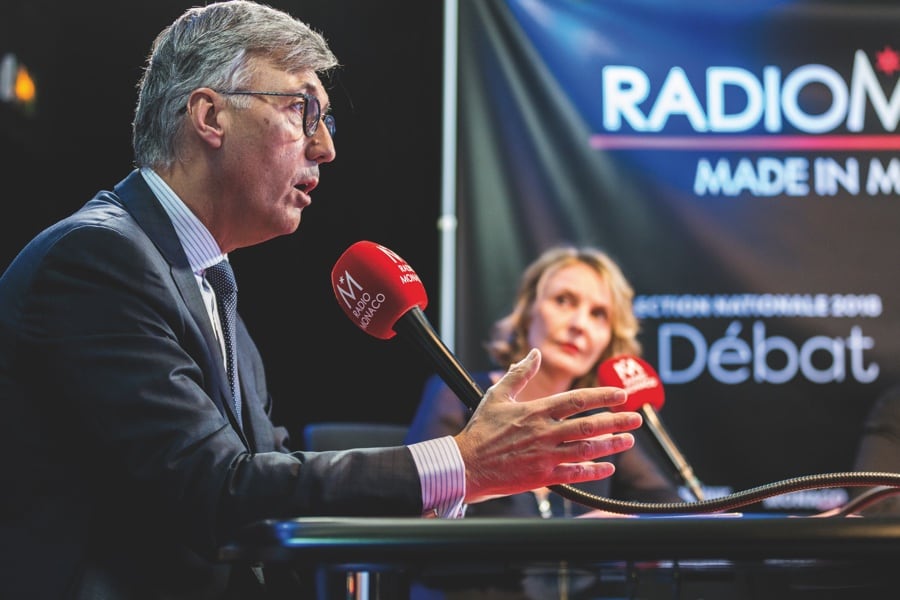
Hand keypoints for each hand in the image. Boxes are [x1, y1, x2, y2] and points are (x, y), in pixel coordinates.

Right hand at [454, 348, 642, 503]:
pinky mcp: (542, 477)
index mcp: (536, 411)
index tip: (621, 394)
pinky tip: (608, 467)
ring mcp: (545, 456)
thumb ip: (518, 374)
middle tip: (637, 418)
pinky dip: (594, 471)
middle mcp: (544, 433)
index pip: (577, 400)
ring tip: (629, 441)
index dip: (602, 396)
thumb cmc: (480, 430)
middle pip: (589, 425)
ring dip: (611, 445)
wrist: (466, 465)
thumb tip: (534, 355)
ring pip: (587, 449)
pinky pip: (575, 474)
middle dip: (617, 421)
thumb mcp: (497, 396)